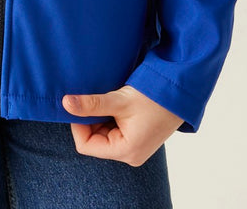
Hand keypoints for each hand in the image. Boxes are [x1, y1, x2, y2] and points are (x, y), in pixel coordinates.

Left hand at [62, 85, 183, 166]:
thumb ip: (92, 104)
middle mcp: (130, 154)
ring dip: (100, 115)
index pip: (86, 145)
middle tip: (93, 97)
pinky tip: (115, 102)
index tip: (78, 103)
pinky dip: (110, 115)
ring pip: (103, 132)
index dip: (78, 124)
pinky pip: (114, 129)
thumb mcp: (120, 100)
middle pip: (94, 139)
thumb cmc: (154, 98)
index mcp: (125, 151)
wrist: (180, 92)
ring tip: (108, 98)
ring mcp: (134, 146)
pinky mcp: (137, 137)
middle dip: (90, 118)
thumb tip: (65, 103)